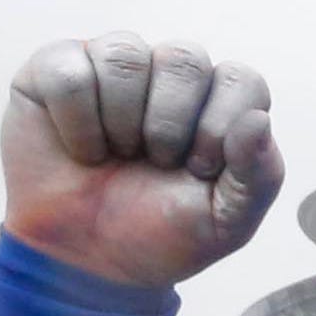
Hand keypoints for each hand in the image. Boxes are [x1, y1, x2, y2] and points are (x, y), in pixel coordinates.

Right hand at [1, 34, 281, 288]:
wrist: (87, 261)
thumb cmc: (161, 233)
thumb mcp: (227, 222)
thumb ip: (259, 175)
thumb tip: (258, 120)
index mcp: (219, 104)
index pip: (241, 79)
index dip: (221, 127)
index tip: (200, 171)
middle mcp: (169, 75)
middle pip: (186, 58)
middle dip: (171, 124)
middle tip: (157, 163)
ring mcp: (112, 66)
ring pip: (126, 55)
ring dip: (121, 121)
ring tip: (116, 155)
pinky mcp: (56, 69)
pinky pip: (69, 71)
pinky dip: (76, 122)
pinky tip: (81, 149)